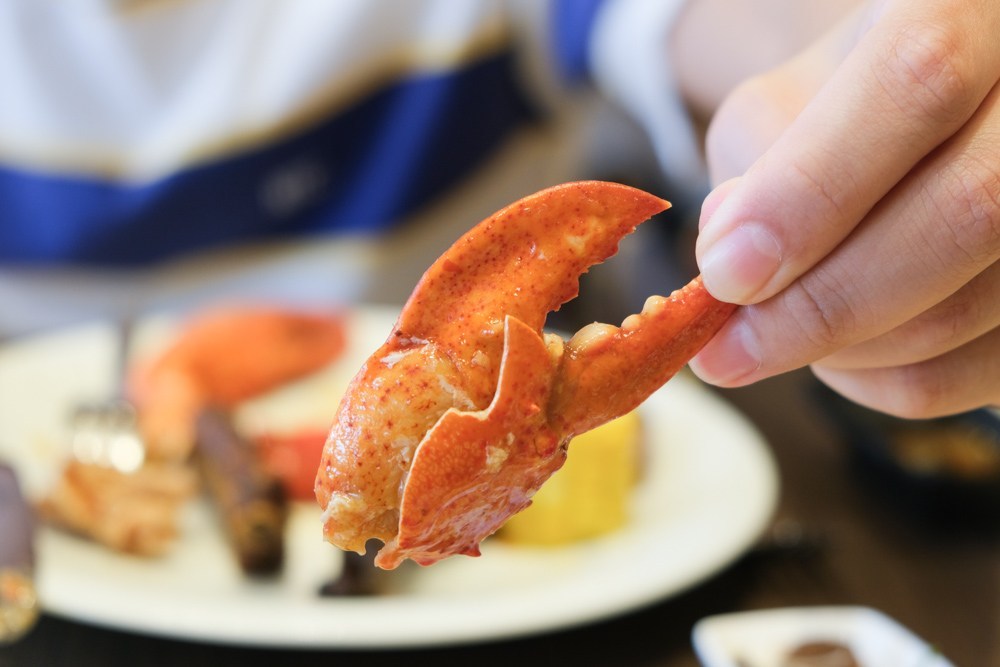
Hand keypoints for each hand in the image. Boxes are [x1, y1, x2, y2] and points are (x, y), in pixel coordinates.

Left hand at [688, 0, 999, 416]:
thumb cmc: (846, 109)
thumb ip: (754, 160)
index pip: (918, 80)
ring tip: (776, 334)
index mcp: (973, 7)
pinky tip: (838, 356)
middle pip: (970, 211)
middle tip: (725, 349)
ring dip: (843, 353)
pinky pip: (979, 373)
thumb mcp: (786, 99)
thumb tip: (737, 257)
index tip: (725, 274)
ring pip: (970, 311)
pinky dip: (886, 384)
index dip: (810, 192)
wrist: (939, 122)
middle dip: (820, 305)